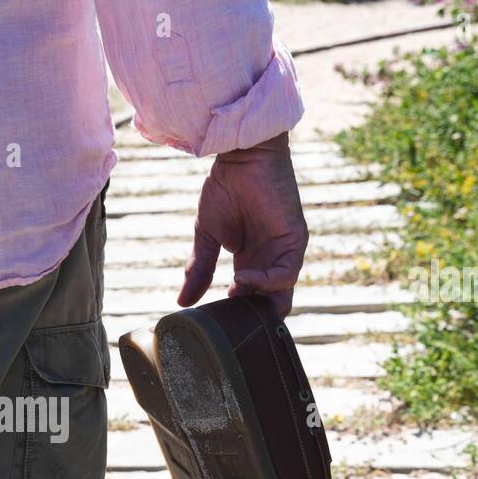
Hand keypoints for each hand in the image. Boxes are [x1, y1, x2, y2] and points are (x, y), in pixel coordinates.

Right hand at [177, 132, 307, 316]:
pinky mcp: (295, 241)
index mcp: (251, 260)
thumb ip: (198, 269)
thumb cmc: (224, 188)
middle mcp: (270, 259)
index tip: (214, 314)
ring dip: (257, 302)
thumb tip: (182, 302)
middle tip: (232, 321)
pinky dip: (266, 283)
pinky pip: (287, 274)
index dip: (235, 312)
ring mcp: (284, 251)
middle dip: (253, 316)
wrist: (241, 157)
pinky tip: (241, 278)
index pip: (250, 298)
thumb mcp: (206, 235)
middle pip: (270, 302)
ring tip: (233, 295)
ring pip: (282, 294)